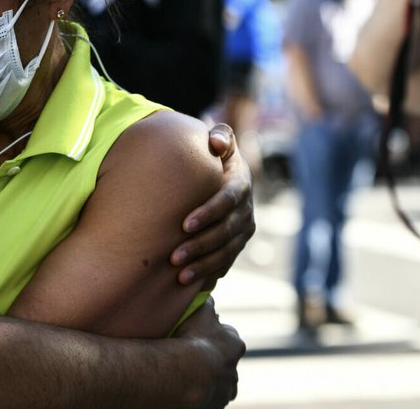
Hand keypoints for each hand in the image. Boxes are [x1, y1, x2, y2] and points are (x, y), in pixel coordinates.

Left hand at [171, 123, 255, 285]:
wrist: (223, 172)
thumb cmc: (213, 153)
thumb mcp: (219, 139)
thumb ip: (220, 135)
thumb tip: (215, 143)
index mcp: (241, 183)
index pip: (228, 200)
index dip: (208, 212)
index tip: (184, 224)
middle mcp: (246, 210)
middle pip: (226, 232)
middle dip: (200, 246)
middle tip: (173, 257)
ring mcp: (243, 230)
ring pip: (227, 252)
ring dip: (204, 265)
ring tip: (179, 276)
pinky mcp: (236, 244)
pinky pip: (225, 262)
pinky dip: (209, 273)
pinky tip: (190, 283)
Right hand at [173, 298, 243, 408]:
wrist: (187, 374)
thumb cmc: (192, 340)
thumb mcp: (199, 313)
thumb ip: (206, 303)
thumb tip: (208, 292)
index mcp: (234, 345)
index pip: (230, 337)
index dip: (216, 334)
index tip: (202, 334)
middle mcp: (234, 369)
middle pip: (227, 362)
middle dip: (215, 359)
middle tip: (194, 355)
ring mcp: (226, 389)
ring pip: (221, 383)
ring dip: (210, 378)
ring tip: (190, 374)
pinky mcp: (216, 405)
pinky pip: (211, 398)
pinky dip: (203, 393)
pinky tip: (189, 386)